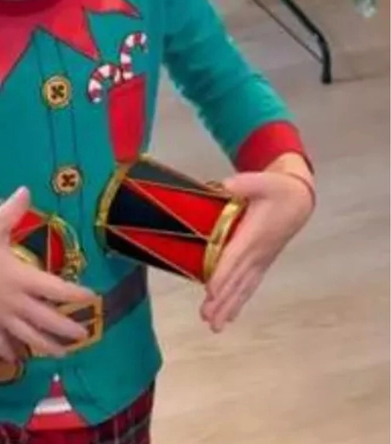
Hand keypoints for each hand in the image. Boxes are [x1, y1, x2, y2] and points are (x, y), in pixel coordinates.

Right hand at [0, 187, 95, 361]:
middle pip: (46, 320)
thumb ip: (12, 210)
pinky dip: (10, 353)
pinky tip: (18, 360)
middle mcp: (14, 301)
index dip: (76, 294)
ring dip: (47, 347)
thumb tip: (26, 189)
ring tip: (63, 354)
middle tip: (85, 333)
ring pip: (27, 337)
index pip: (55, 289)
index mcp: (20, 277)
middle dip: (67, 328)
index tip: (92, 297)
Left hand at [201, 170, 314, 332]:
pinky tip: (228, 317)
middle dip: (222, 300)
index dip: (222, 274)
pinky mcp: (261, 263)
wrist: (297, 201)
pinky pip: (249, 286)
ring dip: (228, 307)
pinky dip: (238, 301)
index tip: (210, 291)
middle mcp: (257, 253)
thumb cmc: (276, 189)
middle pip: (237, 280)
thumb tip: (224, 185)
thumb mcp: (261, 180)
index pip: (235, 257)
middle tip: (207, 319)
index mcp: (253, 234)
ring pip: (243, 288)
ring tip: (214, 325)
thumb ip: (244, 183)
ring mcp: (260, 261)